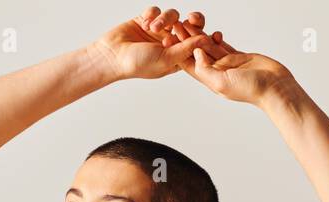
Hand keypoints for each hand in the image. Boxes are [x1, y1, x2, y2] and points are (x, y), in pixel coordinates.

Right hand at [91, 7, 219, 81]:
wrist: (112, 55)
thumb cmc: (137, 64)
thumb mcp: (166, 59)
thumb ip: (186, 49)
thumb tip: (206, 41)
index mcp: (177, 57)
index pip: (197, 45)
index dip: (207, 39)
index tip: (216, 35)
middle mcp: (170, 43)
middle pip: (189, 27)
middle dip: (192, 21)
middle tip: (192, 19)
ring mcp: (158, 31)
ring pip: (173, 16)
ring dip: (165, 19)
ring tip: (153, 27)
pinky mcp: (146, 20)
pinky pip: (157, 10)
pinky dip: (152, 13)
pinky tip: (145, 21)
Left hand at [161, 16, 294, 105]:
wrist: (274, 87)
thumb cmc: (251, 89)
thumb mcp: (221, 83)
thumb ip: (205, 69)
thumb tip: (194, 53)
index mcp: (210, 79)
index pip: (189, 64)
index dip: (178, 51)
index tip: (168, 38)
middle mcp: (217, 72)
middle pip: (197, 53)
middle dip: (186, 39)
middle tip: (176, 24)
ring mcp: (227, 64)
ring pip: (209, 47)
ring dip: (199, 35)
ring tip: (189, 22)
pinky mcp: (238, 57)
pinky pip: (223, 46)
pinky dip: (215, 38)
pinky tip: (209, 30)